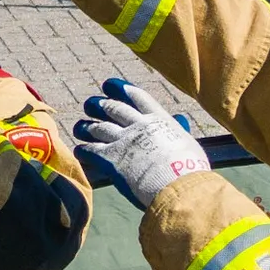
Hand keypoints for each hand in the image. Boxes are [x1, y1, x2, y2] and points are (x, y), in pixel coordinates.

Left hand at [69, 76, 209, 211]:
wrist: (177, 185)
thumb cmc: (190, 168)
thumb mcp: (188, 142)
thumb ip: (179, 129)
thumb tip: (180, 119)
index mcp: (158, 118)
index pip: (136, 96)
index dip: (120, 89)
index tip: (108, 84)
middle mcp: (138, 125)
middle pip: (112, 109)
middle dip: (98, 105)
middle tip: (89, 104)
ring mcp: (122, 140)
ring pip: (97, 128)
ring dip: (86, 127)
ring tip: (79, 127)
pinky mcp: (110, 159)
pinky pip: (91, 151)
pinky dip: (83, 150)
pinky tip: (79, 150)